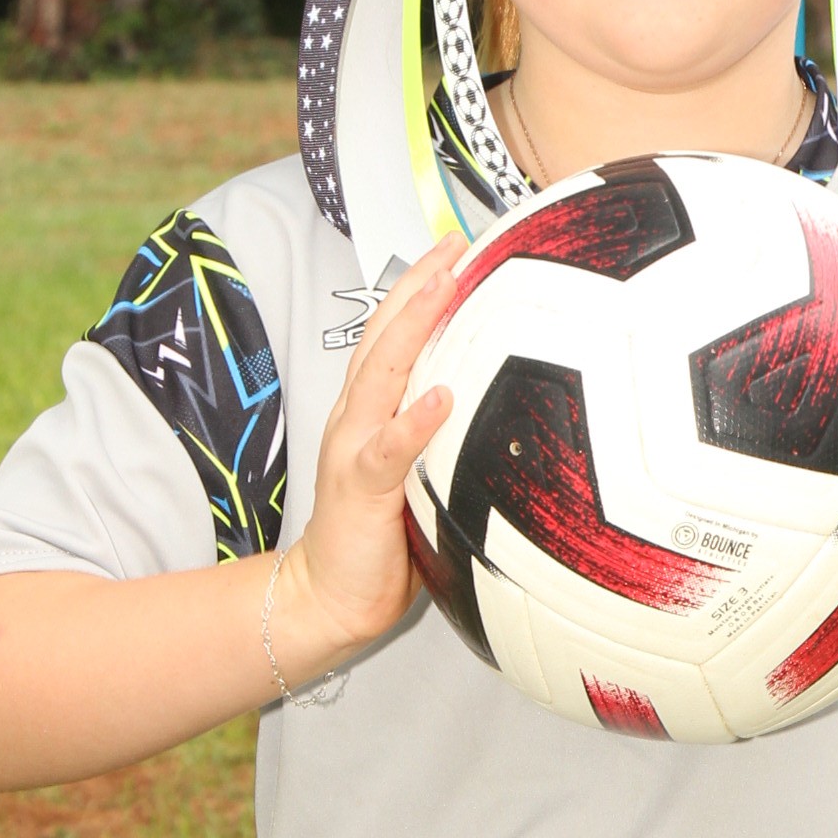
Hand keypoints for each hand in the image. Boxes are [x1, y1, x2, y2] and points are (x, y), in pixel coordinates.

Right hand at [277, 238, 466, 676]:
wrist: (329, 594)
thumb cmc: (380, 536)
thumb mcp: (421, 472)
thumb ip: (446, 435)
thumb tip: (508, 409)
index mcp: (372, 409)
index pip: (395, 334)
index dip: (422, 287)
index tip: (458, 247)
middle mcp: (358, 416)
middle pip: (386, 334)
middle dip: (419, 284)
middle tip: (454, 243)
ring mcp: (355, 447)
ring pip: (382, 374)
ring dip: (413, 326)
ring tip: (444, 285)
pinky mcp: (361, 488)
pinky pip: (387, 449)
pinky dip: (412, 421)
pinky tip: (439, 396)